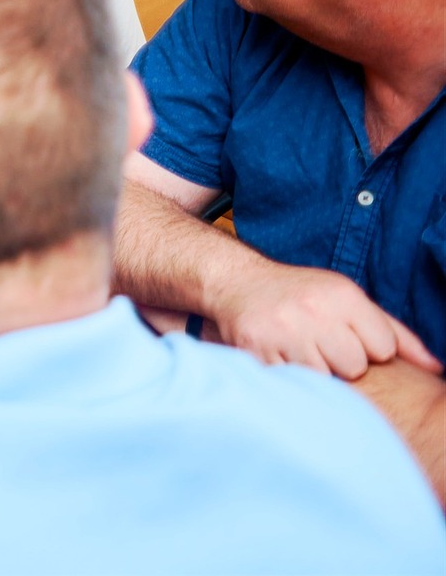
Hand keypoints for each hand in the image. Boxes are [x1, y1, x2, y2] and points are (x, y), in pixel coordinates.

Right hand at [208, 263, 441, 379]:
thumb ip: (395, 333)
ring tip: (299, 351)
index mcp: (342, 296)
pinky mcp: (256, 348)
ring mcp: (283, 330)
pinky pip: (289, 382)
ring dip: (313, 371)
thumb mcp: (349, 300)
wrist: (236, 281)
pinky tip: (280, 357)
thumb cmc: (301, 294)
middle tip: (320, 346)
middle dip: (340, 362)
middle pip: (354, 366)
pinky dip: (287, 376)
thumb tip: (436, 368)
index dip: (367, 349)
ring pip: (323, 378)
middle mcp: (313, 310)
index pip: (382, 347)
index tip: (345, 337)